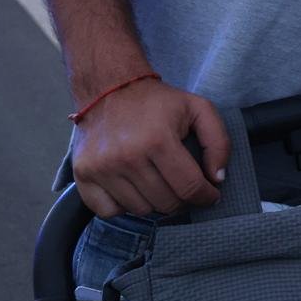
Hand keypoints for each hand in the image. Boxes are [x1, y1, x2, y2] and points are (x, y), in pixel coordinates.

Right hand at [70, 77, 229, 217]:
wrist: (109, 90)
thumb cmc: (157, 103)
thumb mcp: (198, 108)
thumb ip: (218, 141)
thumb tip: (217, 178)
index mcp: (158, 140)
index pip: (189, 187)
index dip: (206, 197)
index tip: (211, 196)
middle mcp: (127, 157)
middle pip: (165, 203)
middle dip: (183, 200)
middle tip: (185, 188)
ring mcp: (102, 169)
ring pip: (140, 210)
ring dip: (155, 202)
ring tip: (160, 183)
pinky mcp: (83, 175)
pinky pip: (109, 211)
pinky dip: (124, 207)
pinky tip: (134, 188)